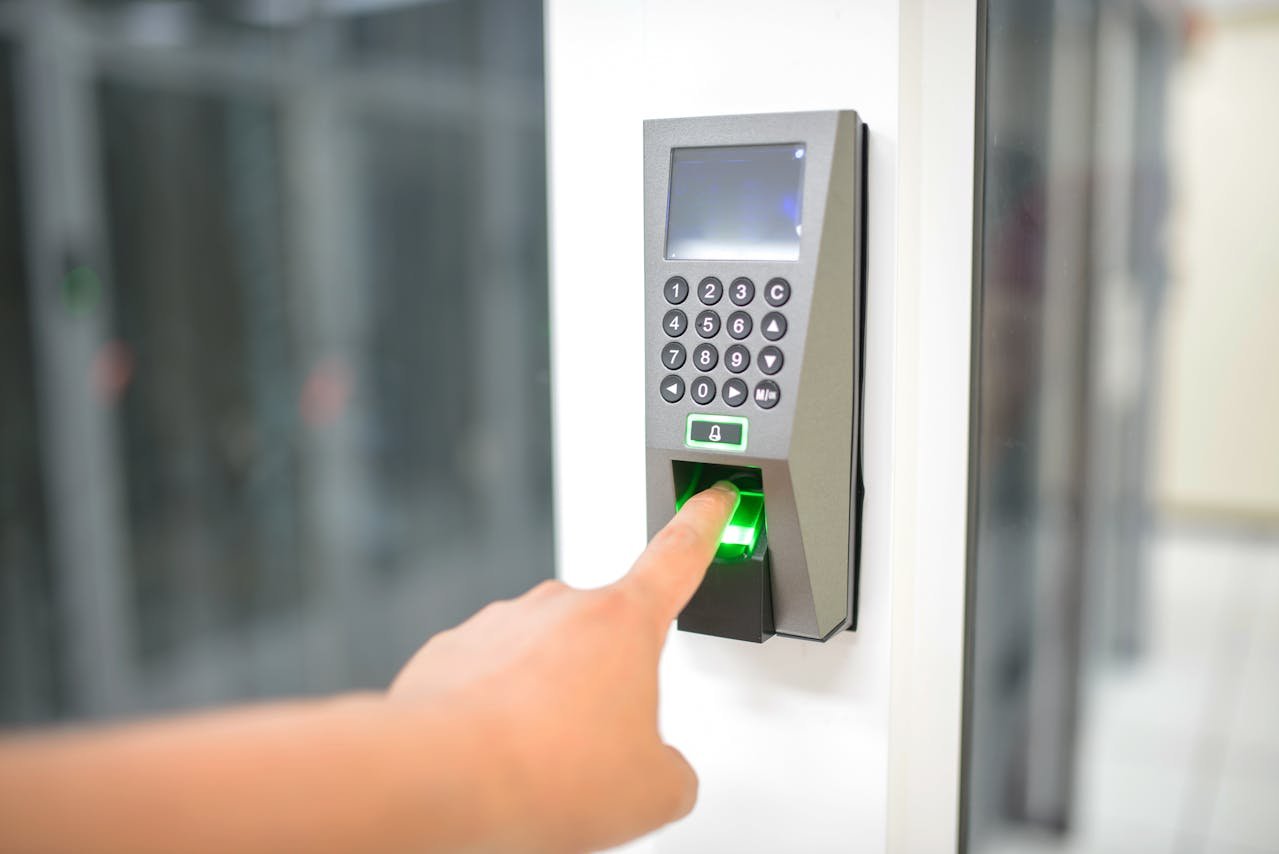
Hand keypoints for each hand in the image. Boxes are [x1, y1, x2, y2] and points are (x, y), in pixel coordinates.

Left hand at [389, 481, 738, 852]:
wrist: (442, 778)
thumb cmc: (544, 770)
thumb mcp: (654, 791)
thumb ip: (672, 770)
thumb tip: (658, 774)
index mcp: (624, 622)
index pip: (678, 557)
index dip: (703, 525)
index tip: (712, 500)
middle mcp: (560, 607)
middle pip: (603, 635)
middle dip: (605, 684)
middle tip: (595, 746)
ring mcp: (501, 625)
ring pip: (541, 660)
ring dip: (546, 702)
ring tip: (540, 762)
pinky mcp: (451, 652)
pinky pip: (487, 680)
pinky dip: (494, 715)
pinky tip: (496, 757)